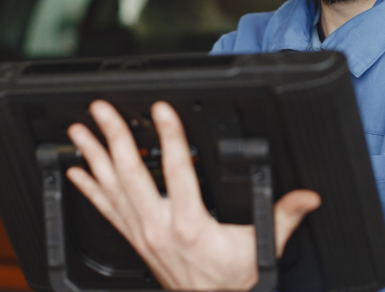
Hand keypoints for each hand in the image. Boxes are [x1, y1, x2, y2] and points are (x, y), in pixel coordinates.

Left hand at [67, 100, 320, 290]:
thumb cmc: (232, 279)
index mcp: (190, 225)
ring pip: (111, 189)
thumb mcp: (262, 248)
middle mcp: (159, 228)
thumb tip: (308, 196)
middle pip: (131, 174)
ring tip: (78, 132)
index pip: (178, 170)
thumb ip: (283, 217)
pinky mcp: (135, 240)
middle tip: (101, 110)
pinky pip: (106, 211)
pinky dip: (89, 189)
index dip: (170, 137)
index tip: (161, 110)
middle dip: (114, 138)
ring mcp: (142, 234)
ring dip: (93, 158)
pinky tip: (77, 171)